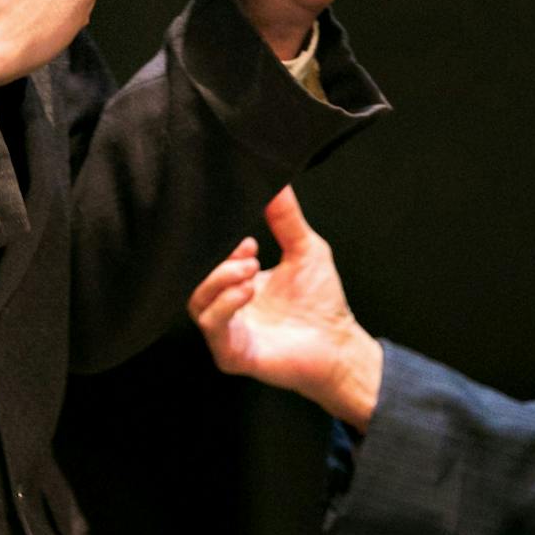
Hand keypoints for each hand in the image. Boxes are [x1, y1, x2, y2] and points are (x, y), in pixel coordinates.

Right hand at [187, 187, 383, 429]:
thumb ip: (286, 218)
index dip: (220, 246)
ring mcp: (225, 332)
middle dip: (217, 261)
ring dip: (219, 279)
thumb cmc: (321, 301)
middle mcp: (225, 308)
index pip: (208, 260)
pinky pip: (213, 327)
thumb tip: (277, 180)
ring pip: (197, 302)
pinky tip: (247, 290)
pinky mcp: (231, 354)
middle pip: (194, 280)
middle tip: (247, 250)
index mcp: (236, 283)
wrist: (340, 345)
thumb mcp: (304, 248)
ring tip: (249, 269)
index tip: (249, 239)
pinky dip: (225, 304)